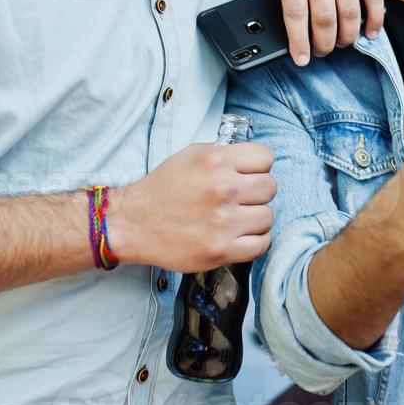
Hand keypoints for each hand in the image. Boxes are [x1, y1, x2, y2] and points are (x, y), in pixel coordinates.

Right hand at [108, 141, 276, 271]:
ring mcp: (224, 222)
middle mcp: (223, 189)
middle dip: (258, 192)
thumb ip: (225, 154)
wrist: (132, 223)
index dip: (259, 167)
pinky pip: (261, 245)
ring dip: (256, 218)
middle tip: (242, 199)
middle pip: (270, 187)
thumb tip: (253, 161)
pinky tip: (241, 236)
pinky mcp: (221, 250)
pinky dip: (256, 241)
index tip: (249, 175)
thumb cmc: (162, 189)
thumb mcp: (192, 155)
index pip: (266, 158)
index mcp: (216, 161)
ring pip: (268, 217)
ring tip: (239, 219)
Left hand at [264, 0, 383, 65]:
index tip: (301, 59)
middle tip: (323, 51)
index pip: (295, 11)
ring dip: (347, 36)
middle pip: (325, 17)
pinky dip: (375, 20)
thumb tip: (270, 26)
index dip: (298, 40)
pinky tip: (370, 33)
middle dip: (325, 43)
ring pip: (350, 12)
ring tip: (342, 43)